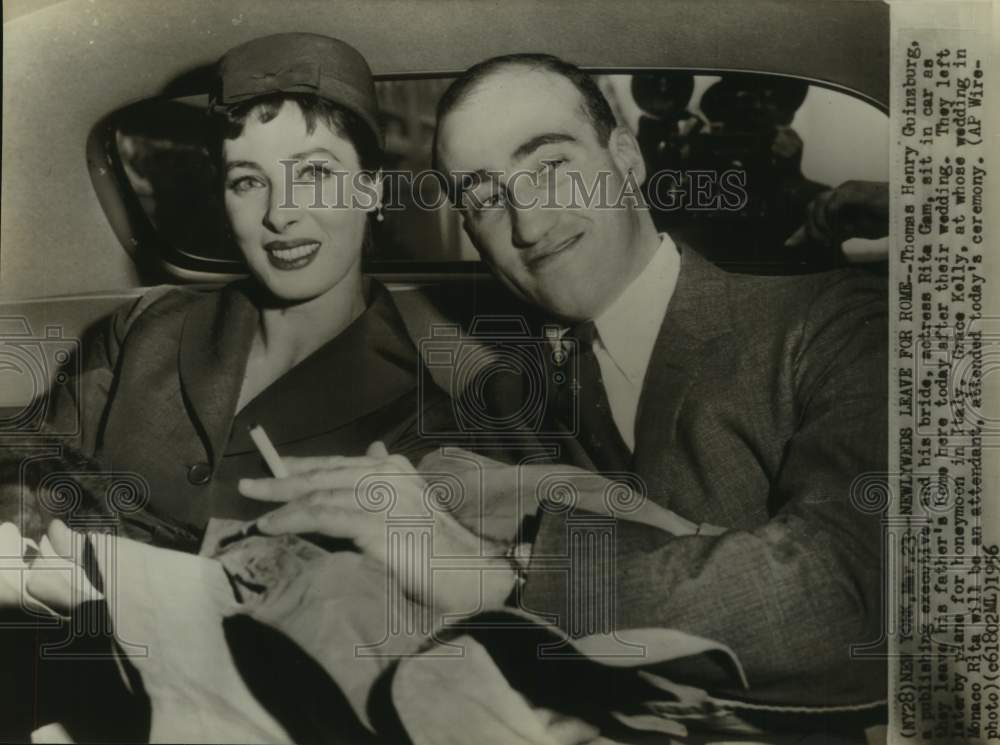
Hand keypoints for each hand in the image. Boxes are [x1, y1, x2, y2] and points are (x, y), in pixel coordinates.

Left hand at [240, 442, 516, 613]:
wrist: (471, 573)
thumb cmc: (440, 547)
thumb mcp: (411, 503)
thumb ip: (387, 480)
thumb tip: (372, 449)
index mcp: (395, 468)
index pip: (338, 462)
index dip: (302, 465)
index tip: (273, 470)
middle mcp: (388, 475)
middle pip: (323, 475)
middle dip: (281, 481)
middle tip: (248, 487)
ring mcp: (382, 497)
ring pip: (319, 494)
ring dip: (282, 505)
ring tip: (255, 514)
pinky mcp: (376, 523)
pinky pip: (323, 517)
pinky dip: (293, 520)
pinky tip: (273, 527)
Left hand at [785, 179, 887, 249]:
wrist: (909, 210)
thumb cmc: (886, 218)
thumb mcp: (856, 229)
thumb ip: (836, 233)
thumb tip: (820, 243)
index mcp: (840, 200)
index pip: (813, 211)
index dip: (802, 229)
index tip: (789, 244)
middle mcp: (841, 191)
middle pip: (811, 207)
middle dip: (809, 228)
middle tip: (822, 244)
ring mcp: (848, 189)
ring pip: (818, 203)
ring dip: (819, 224)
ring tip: (828, 239)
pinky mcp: (856, 191)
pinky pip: (834, 203)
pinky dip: (831, 218)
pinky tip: (839, 231)